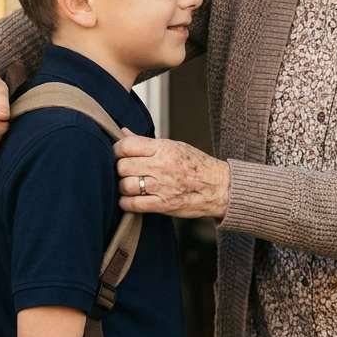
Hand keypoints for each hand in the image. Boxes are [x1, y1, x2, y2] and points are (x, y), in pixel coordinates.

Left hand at [114, 131, 230, 217]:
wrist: (219, 187)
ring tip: (130, 186)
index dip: (117, 149)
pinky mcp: (163, 205)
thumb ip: (146, 142)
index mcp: (164, 148)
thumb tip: (123, 132)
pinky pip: (133, 204)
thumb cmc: (197, 165)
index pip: (127, 145)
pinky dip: (126, 203)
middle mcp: (161, 166)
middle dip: (120, 169)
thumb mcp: (174, 146)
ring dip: (123, 187)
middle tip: (126, 171)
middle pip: (123, 166)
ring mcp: (162, 186)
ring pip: (126, 186)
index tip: (119, 154)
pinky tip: (130, 199)